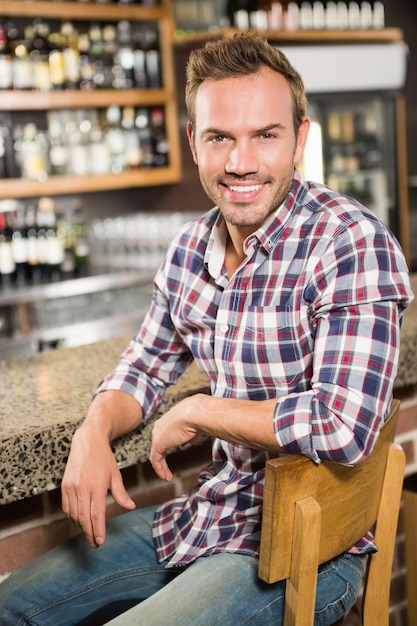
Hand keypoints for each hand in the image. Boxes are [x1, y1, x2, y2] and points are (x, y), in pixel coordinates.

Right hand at [61, 425, 135, 547]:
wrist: (87, 442)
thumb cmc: (104, 458)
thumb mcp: (116, 474)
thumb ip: (121, 493)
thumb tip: (130, 507)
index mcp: (97, 485)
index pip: (96, 513)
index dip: (98, 529)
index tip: (100, 541)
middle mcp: (82, 487)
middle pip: (84, 517)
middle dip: (89, 533)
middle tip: (95, 543)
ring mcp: (71, 486)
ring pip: (74, 514)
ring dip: (81, 526)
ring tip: (89, 533)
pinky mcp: (64, 485)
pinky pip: (66, 507)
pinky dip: (72, 516)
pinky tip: (79, 520)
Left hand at [150, 396, 201, 481]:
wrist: (195, 413)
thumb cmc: (198, 415)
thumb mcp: (195, 426)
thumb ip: (191, 434)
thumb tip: (191, 441)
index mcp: (169, 419)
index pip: (165, 435)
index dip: (169, 445)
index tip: (173, 453)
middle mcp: (161, 426)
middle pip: (158, 444)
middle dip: (162, 457)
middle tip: (166, 468)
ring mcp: (158, 435)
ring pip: (156, 453)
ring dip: (161, 466)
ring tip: (167, 476)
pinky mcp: (158, 443)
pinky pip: (155, 459)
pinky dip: (160, 469)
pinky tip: (165, 476)